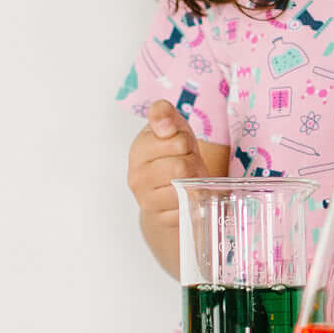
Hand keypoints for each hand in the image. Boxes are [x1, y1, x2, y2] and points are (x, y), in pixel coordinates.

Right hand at [127, 100, 197, 255]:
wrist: (164, 189)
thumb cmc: (170, 154)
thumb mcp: (170, 126)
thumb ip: (163, 113)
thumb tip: (164, 125)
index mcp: (139, 150)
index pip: (178, 143)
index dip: (187, 143)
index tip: (181, 146)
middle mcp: (137, 177)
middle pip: (183, 168)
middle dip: (194, 165)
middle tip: (190, 165)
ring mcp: (147, 200)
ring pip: (186, 190)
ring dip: (196, 185)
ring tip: (189, 181)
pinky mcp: (160, 219)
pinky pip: (187, 210)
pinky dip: (194, 204)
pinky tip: (186, 198)